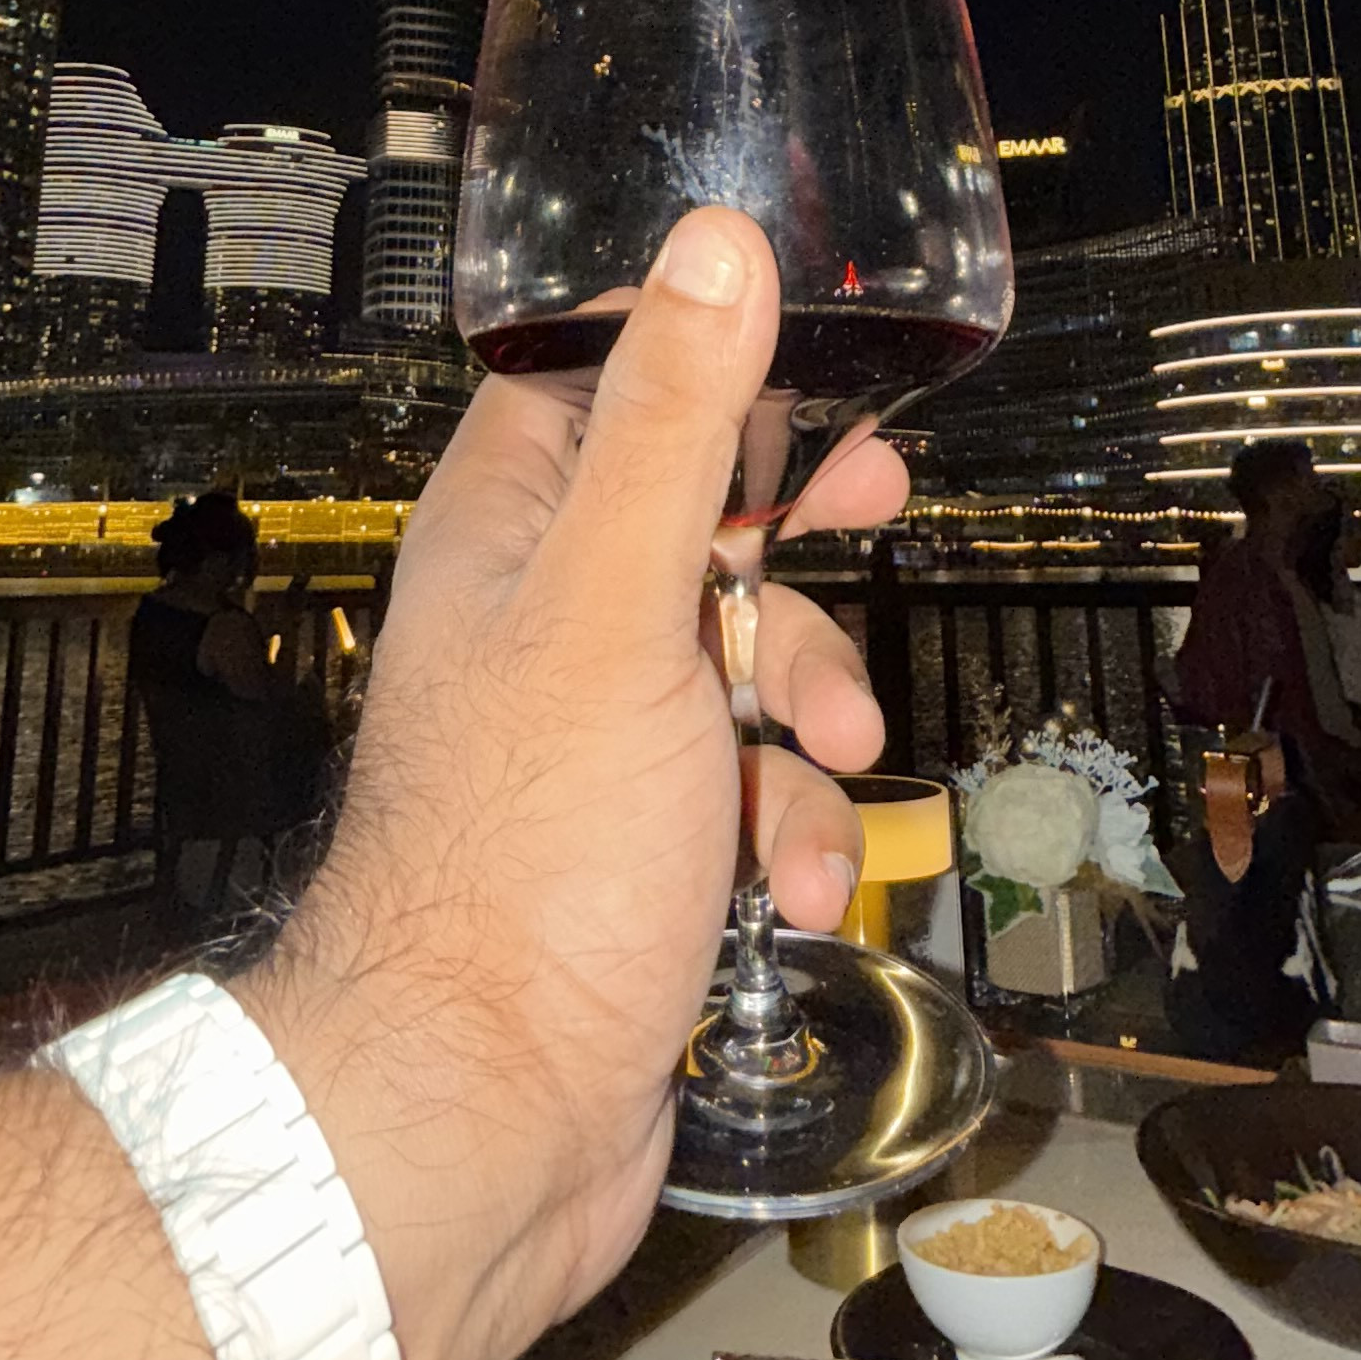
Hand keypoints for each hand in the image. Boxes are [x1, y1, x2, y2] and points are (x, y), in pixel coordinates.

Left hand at [243, 209, 904, 1359]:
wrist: (489, 1114)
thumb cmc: (522, 861)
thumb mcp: (618, 604)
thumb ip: (675, 422)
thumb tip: (714, 245)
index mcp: (503, 536)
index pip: (600, 382)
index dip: (713, 366)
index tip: (816, 370)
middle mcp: (539, 624)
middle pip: (700, 519)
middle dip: (798, 548)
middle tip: (872, 518)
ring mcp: (591, 742)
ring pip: (747, 663)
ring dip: (812, 711)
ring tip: (822, 767)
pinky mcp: (644, 847)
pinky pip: (754, 793)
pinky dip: (795, 830)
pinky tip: (795, 884)